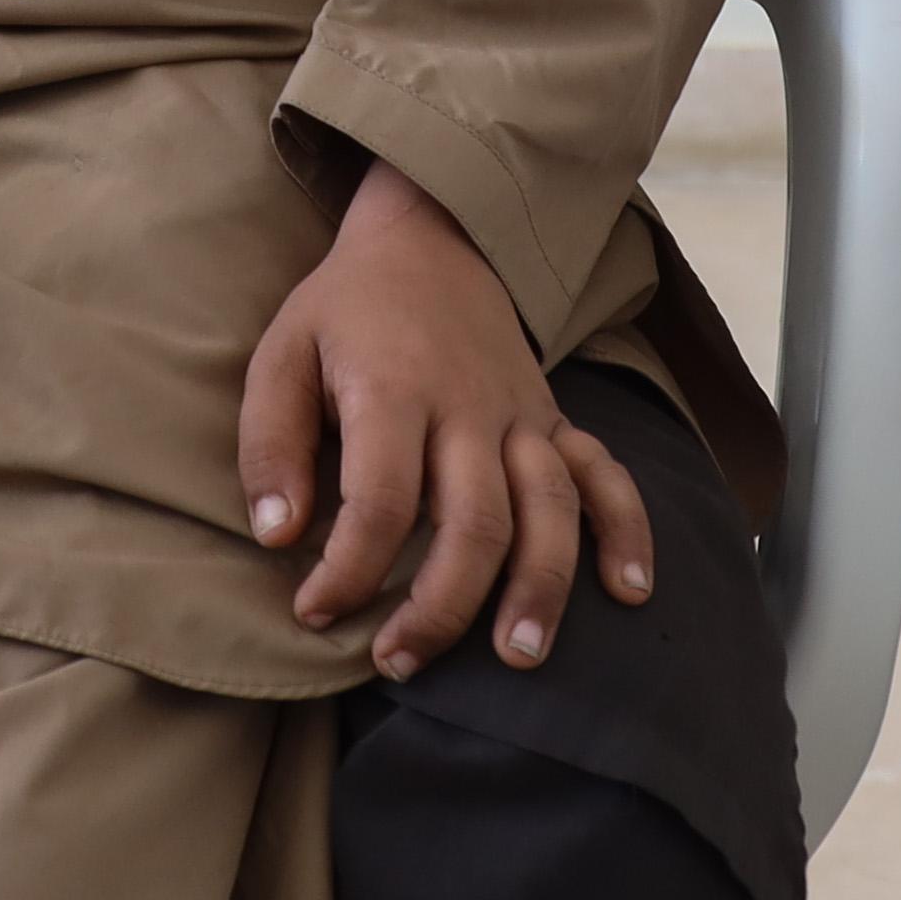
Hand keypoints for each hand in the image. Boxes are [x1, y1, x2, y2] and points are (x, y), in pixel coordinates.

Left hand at [235, 160, 661, 679]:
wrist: (432, 236)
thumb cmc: (345, 311)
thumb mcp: (281, 355)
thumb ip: (270, 444)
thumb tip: (276, 537)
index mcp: (395, 390)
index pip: (382, 500)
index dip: (348, 571)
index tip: (314, 613)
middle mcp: (469, 407)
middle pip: (475, 521)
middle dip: (441, 606)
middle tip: (399, 664)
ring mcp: (522, 414)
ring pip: (549, 509)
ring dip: (540, 586)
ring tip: (518, 656)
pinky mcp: (555, 420)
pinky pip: (606, 475)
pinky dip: (626, 530)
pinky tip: (631, 591)